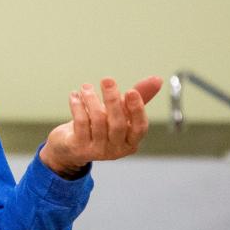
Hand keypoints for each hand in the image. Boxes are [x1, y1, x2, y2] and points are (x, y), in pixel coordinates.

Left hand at [40, 76, 162, 176]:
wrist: (71, 148)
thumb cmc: (102, 126)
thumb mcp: (121, 111)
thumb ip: (140, 96)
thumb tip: (157, 79)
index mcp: (131, 141)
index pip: (140, 127)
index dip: (137, 109)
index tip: (131, 91)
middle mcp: (117, 149)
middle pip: (118, 124)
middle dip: (112, 100)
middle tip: (107, 80)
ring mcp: (98, 151)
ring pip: (98, 121)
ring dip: (91, 99)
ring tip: (86, 87)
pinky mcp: (80, 148)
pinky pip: (81, 123)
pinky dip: (78, 106)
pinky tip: (74, 96)